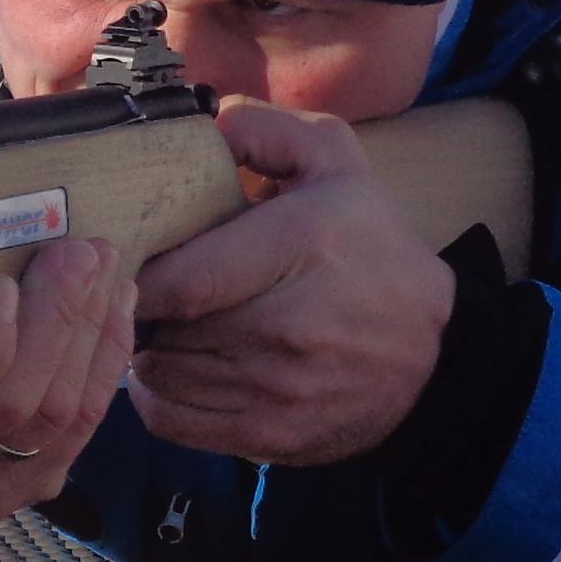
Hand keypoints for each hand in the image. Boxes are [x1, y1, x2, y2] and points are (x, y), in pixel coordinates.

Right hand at [0, 235, 135, 522]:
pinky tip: (113, 318)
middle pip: (8, 406)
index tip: (3, 283)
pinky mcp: (5, 494)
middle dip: (58, 321)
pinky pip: (73, 439)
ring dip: (90, 339)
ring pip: (51, 424)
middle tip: (82, 254)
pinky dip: (101, 372)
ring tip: (106, 276)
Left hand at [128, 97, 455, 466]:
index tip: (128, 258)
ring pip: (159, 374)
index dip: (138, 272)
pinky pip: (171, 422)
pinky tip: (176, 369)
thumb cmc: (369, 248)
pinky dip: (157, 397)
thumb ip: (266, 129)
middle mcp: (287, 324)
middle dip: (141, 308)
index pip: (181, 278)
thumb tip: (203, 125)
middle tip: (141, 289)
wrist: (432, 353)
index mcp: (301, 245)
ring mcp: (277, 389)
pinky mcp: (268, 436)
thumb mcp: (336, 163)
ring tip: (165, 326)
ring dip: (149, 350)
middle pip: (164, 327)